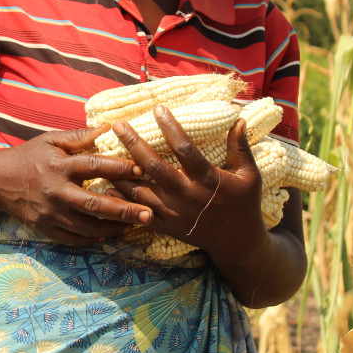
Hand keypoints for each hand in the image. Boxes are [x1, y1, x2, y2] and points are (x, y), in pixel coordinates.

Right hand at [0, 124, 155, 246]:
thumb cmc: (29, 156)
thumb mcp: (51, 140)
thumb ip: (79, 136)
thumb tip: (108, 127)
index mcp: (60, 165)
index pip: (95, 166)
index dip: (120, 168)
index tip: (142, 170)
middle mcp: (56, 190)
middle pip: (95, 204)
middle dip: (125, 210)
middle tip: (149, 214)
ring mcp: (51, 212)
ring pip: (87, 227)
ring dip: (113, 228)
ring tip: (134, 226)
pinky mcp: (46, 228)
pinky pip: (74, 239)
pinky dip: (92, 239)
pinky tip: (108, 234)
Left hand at [108, 106, 267, 259]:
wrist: (238, 244)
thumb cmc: (244, 204)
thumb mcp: (250, 176)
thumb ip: (241, 148)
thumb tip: (239, 120)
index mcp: (208, 179)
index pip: (185, 149)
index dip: (170, 128)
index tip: (157, 109)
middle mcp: (187, 195)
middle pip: (154, 167)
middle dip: (134, 144)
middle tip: (118, 125)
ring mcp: (174, 212)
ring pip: (140, 191)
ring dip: (121, 172)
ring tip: (102, 152)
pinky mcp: (166, 226)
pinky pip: (139, 214)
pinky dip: (121, 201)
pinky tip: (107, 186)